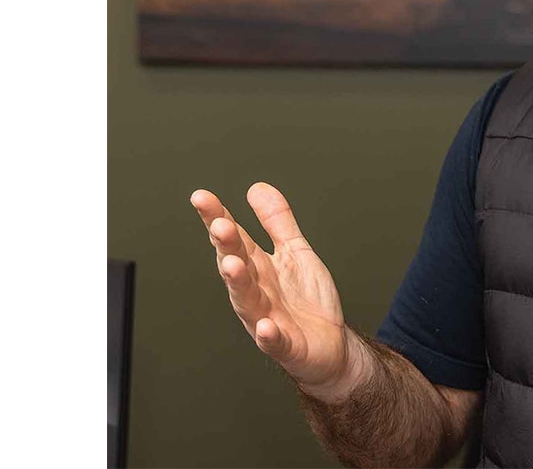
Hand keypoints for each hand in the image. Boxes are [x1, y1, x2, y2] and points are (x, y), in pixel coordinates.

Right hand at [191, 182, 368, 401]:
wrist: (331, 345)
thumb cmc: (307, 301)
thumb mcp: (295, 252)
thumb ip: (276, 222)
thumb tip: (256, 187)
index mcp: (258, 267)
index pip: (235, 239)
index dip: (218, 218)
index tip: (201, 197)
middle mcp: (256, 292)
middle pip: (236, 266)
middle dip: (227, 247)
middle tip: (219, 225)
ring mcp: (267, 319)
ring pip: (247, 301)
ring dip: (239, 283)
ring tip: (231, 264)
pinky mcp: (286, 345)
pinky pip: (275, 341)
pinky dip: (269, 335)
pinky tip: (266, 326)